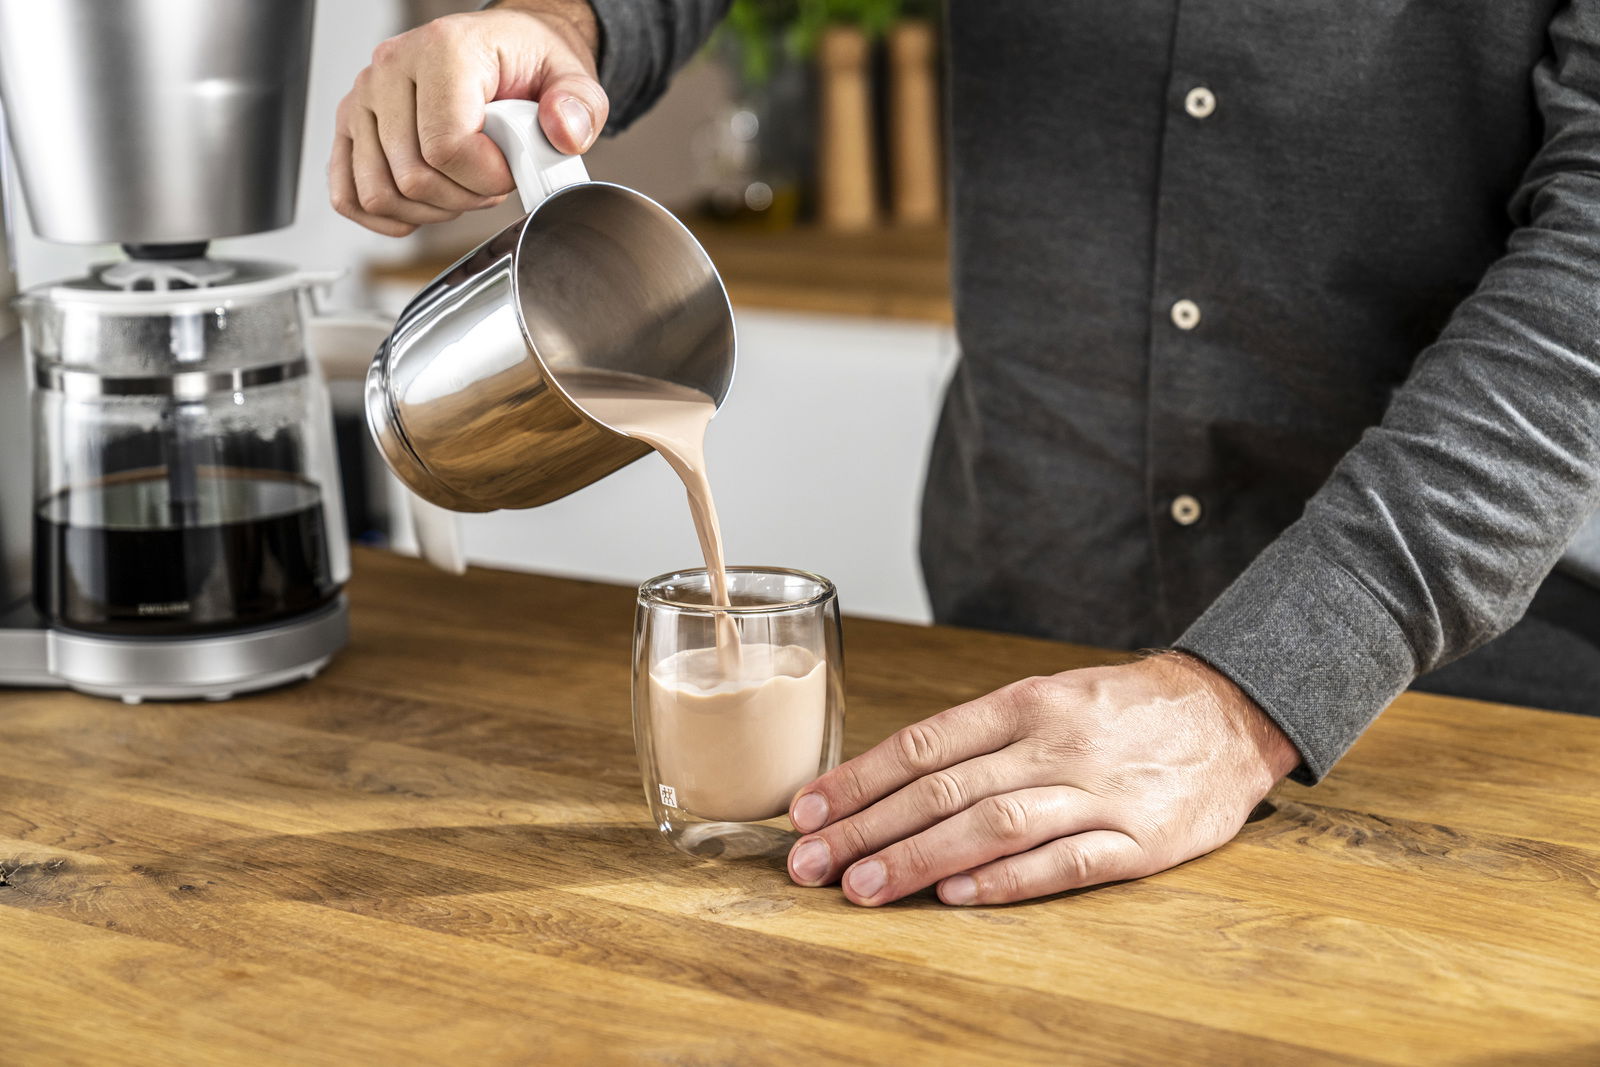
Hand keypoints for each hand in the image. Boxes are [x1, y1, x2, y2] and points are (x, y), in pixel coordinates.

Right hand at [329, 0, 607, 235]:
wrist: (503, 52)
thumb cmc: (526, 64)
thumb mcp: (571, 77)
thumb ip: (579, 105)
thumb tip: (564, 132)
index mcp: (444, 50)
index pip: (447, 146)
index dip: (485, 179)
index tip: (509, 171)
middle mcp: (391, 69)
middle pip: (412, 176)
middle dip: (464, 198)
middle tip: (491, 180)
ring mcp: (364, 98)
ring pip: (379, 193)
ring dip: (429, 210)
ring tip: (462, 186)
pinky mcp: (351, 127)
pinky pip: (348, 194)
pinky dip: (386, 216)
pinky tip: (422, 206)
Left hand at [786, 652, 1300, 905]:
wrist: (1228, 713)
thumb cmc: (1119, 713)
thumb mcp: (1047, 699)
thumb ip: (979, 739)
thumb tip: (890, 783)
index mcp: (1024, 703)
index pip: (923, 743)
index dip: (859, 779)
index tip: (806, 811)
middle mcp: (1053, 743)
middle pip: (943, 788)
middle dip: (867, 827)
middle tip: (809, 863)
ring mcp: (1097, 792)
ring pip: (993, 824)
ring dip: (920, 858)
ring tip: (863, 886)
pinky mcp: (1139, 841)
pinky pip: (1065, 863)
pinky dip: (1008, 881)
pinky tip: (957, 896)